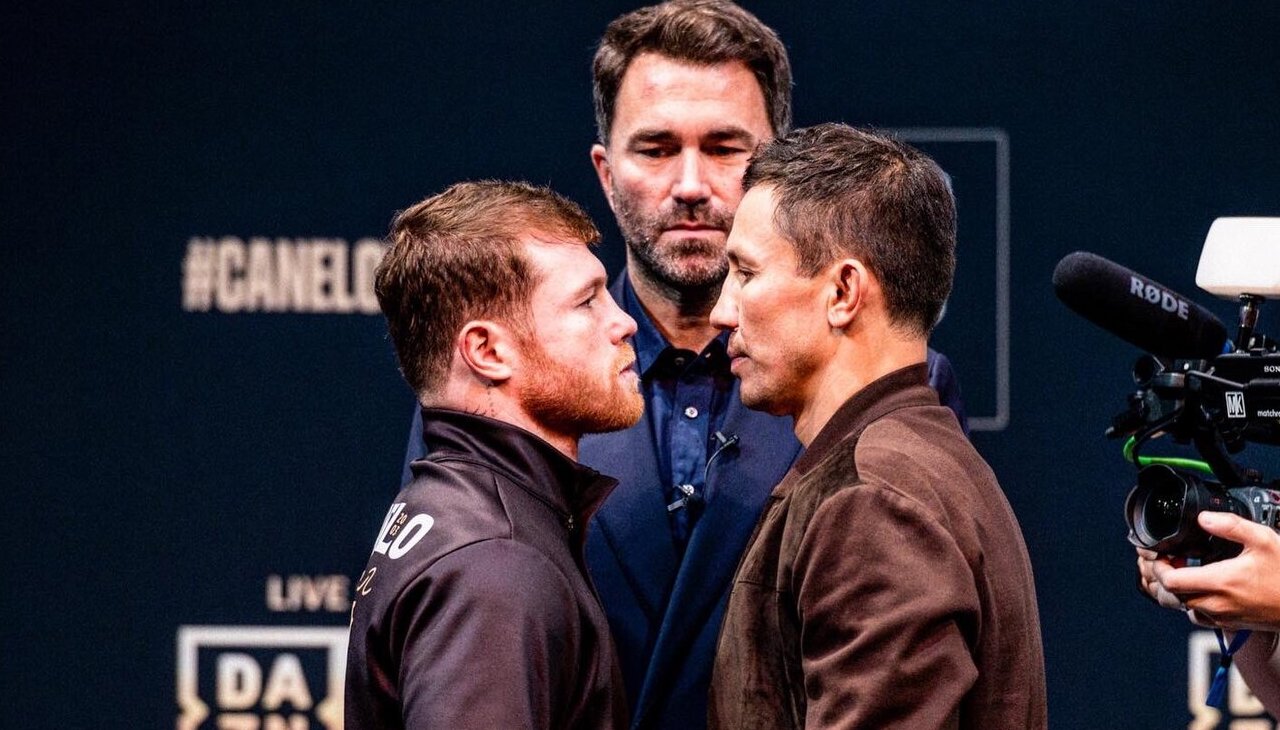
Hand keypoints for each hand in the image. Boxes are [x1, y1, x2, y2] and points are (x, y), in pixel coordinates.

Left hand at [1138, 512, 1279, 630]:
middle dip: (1166, 576)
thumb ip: (1230, 525)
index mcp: (1220, 582)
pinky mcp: (1231, 624)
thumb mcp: (1262, 539)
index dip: (1159, 566)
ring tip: (1186, 571)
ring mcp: (1223, 616)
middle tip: (1173, 559)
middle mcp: (1217, 603)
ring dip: (1179, 590)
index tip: (1163, 553)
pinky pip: (1201, 617)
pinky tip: (1203, 588)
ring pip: (1185, 607)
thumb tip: (1204, 517)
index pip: (1170, 580)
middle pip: (1173, 595)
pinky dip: (1193, 603)